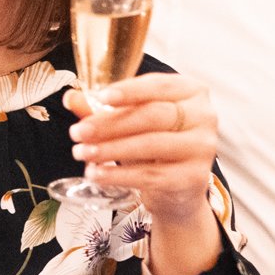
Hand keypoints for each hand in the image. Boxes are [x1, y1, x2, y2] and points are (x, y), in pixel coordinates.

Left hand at [65, 73, 222, 274]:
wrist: (178, 189)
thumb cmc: (154, 145)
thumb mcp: (130, 122)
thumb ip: (103, 108)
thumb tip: (70, 97)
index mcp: (191, 91)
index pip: (159, 85)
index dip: (129, 91)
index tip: (99, 97)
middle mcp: (204, 116)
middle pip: (152, 115)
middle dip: (110, 123)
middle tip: (78, 132)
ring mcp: (203, 148)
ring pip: (151, 145)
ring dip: (110, 149)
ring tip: (82, 153)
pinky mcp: (194, 177)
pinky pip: (151, 175)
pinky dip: (119, 175)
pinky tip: (97, 174)